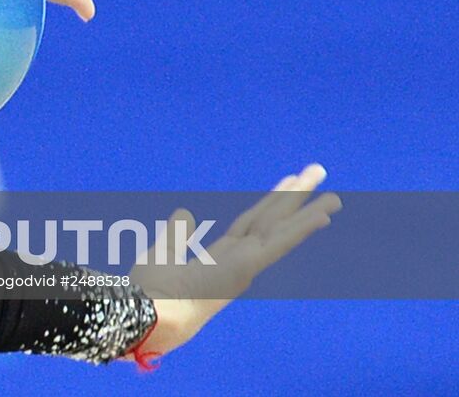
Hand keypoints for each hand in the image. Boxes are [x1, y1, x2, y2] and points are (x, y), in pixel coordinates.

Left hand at [125, 163, 341, 360]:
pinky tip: (322, 214)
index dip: (271, 202)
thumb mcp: (162, 252)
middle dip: (295, 197)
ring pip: (281, 231)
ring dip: (308, 212)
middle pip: (272, 220)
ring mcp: (245, 265)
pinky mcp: (246, 268)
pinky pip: (279, 243)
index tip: (289, 181)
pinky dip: (301, 229)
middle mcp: (239, 260)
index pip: (253, 222)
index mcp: (222, 257)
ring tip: (334, 195)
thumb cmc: (152, 292)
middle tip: (317, 171)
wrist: (151, 314)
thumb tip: (184, 213)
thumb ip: (176, 234)